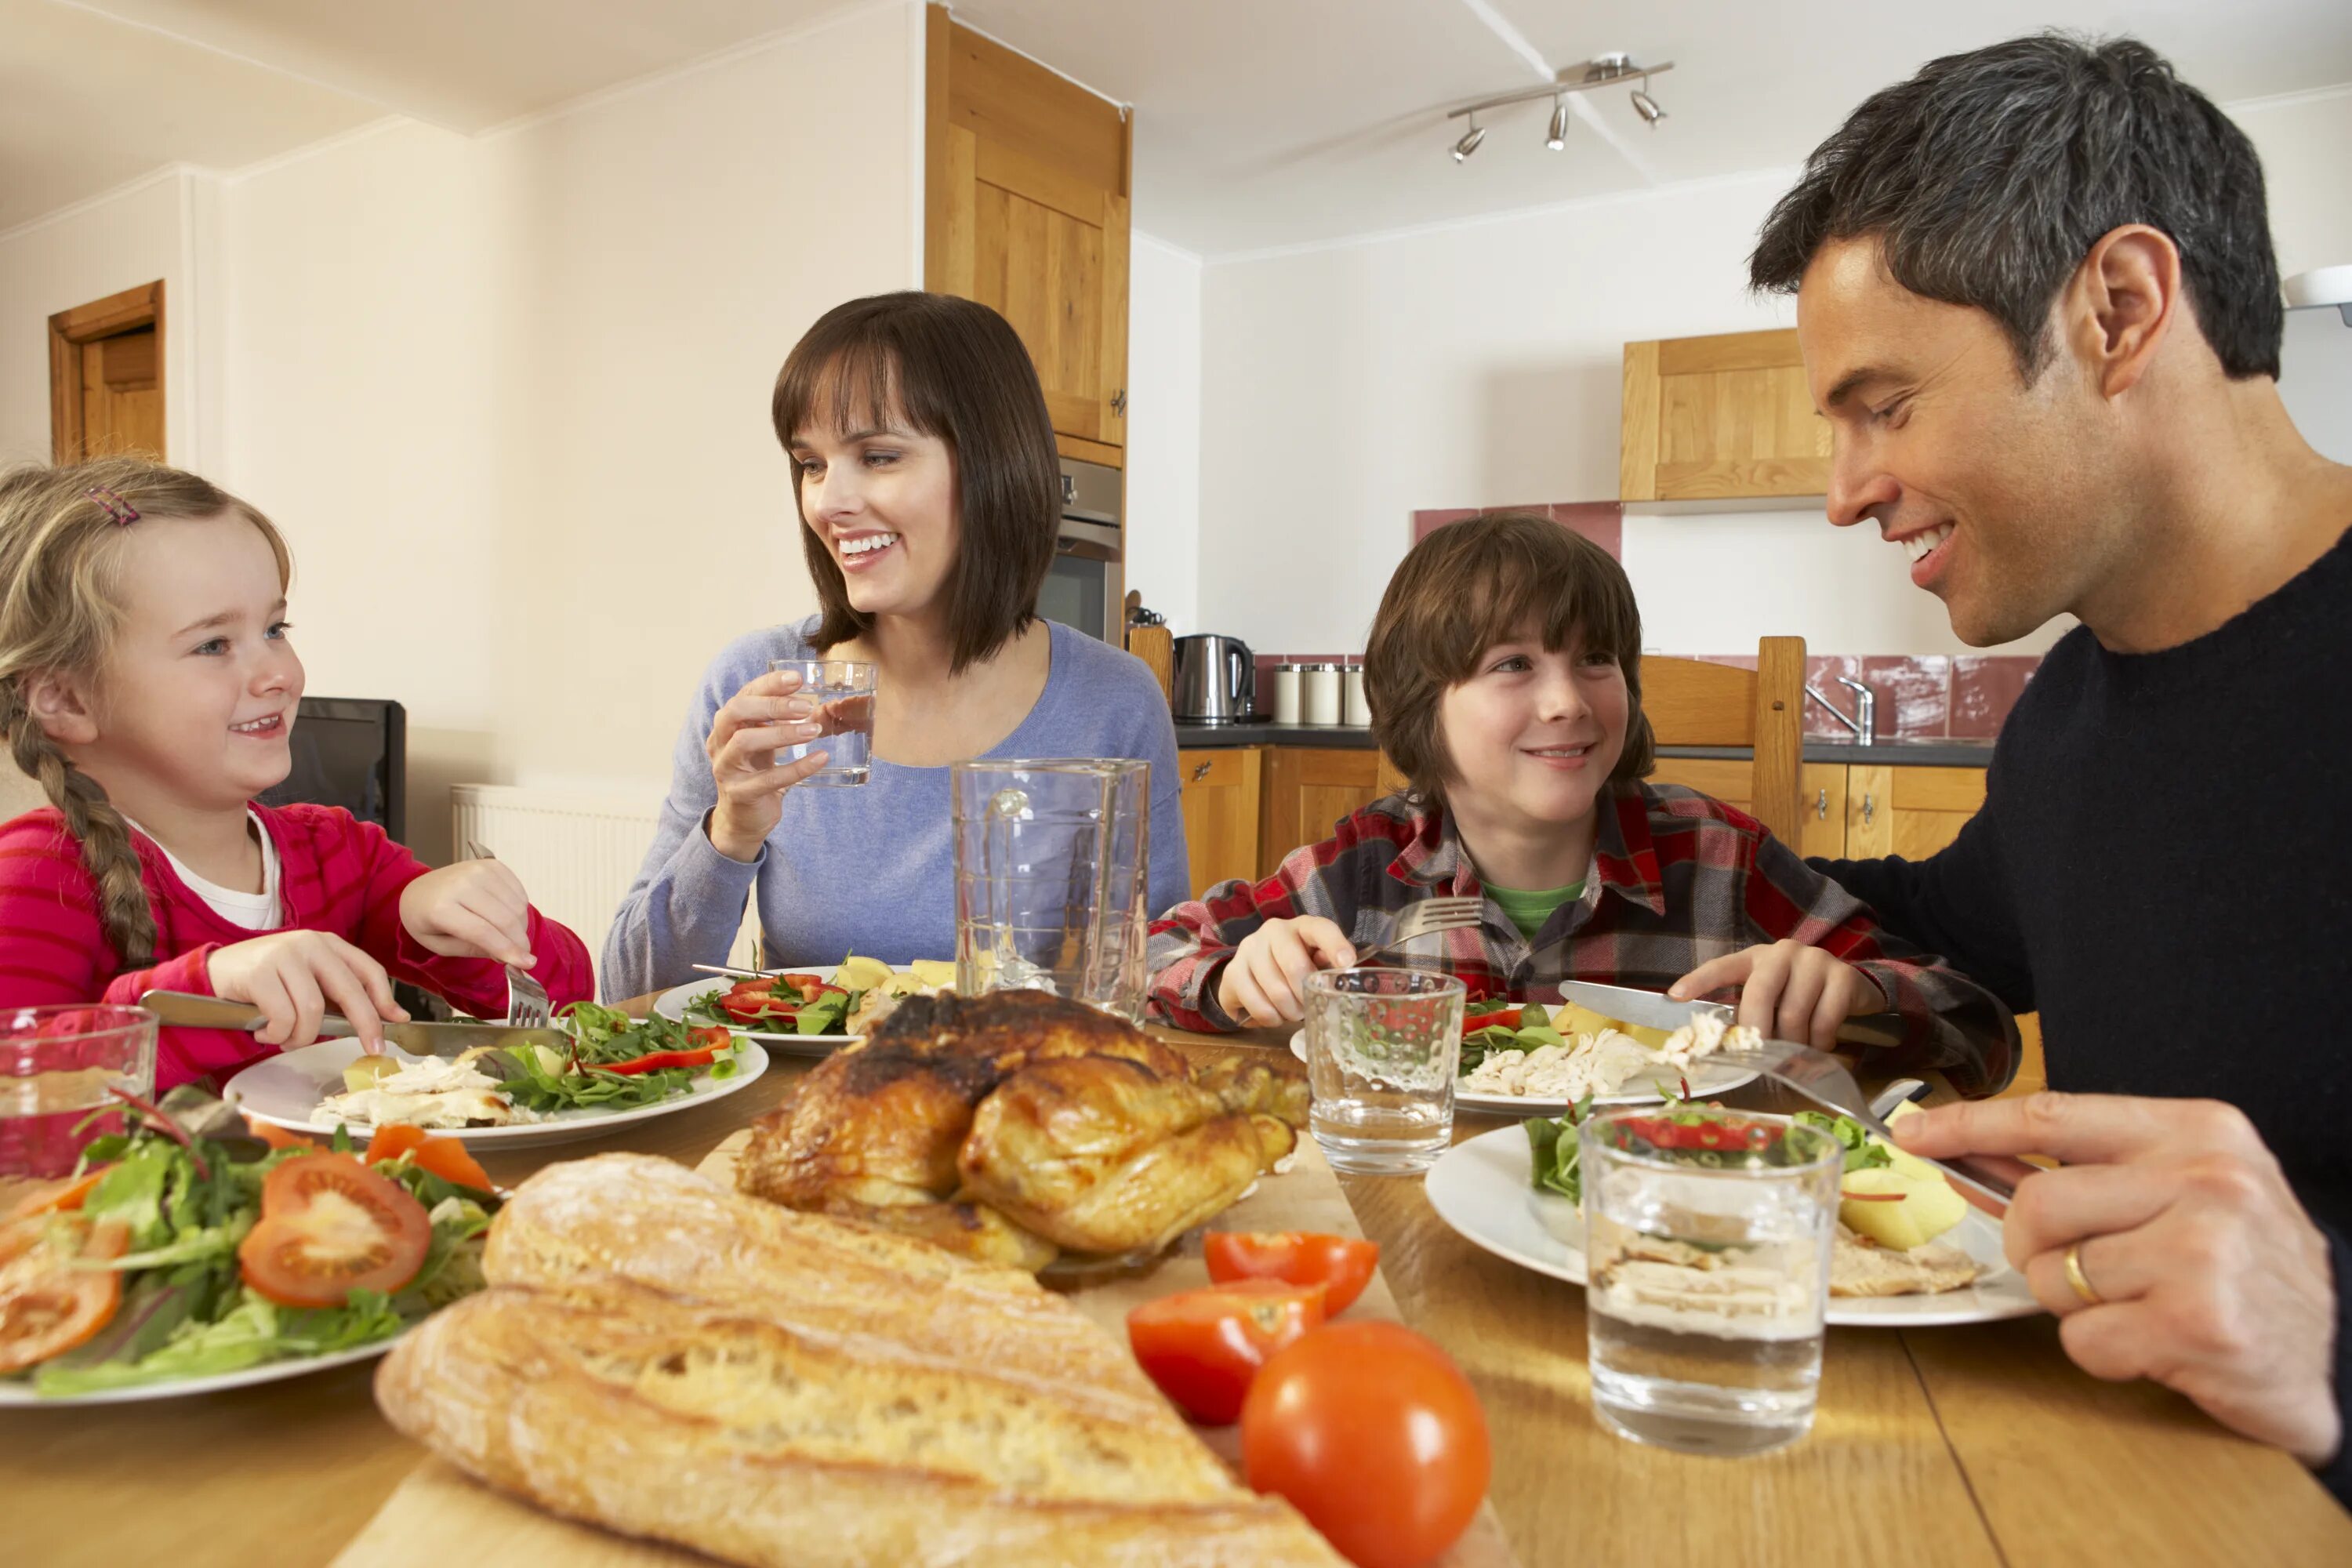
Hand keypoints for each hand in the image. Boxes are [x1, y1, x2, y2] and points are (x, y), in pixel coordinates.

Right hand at [207, 931, 406, 1051]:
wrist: (212, 975)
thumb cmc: (266, 982)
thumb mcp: (307, 980)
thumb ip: (342, 993)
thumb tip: (392, 1017)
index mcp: (326, 944)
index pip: (367, 970)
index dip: (385, 999)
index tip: (396, 1023)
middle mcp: (309, 944)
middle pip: (349, 991)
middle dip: (365, 1025)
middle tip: (371, 1049)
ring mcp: (283, 956)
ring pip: (313, 1011)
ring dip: (301, 1036)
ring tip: (285, 1039)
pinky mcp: (259, 973)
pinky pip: (283, 1017)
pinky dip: (278, 1035)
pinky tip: (264, 1032)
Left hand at [400, 859, 534, 966]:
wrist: (420, 890)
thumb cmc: (426, 920)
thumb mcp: (440, 945)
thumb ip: (473, 950)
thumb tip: (510, 955)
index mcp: (441, 907)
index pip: (482, 931)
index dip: (507, 949)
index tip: (527, 964)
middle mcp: (462, 884)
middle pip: (504, 919)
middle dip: (520, 942)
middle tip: (522, 955)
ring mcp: (479, 870)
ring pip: (517, 906)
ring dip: (521, 927)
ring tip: (508, 936)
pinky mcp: (492, 865)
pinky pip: (520, 892)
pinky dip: (520, 910)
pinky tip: (507, 916)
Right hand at [705, 670, 840, 861]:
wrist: (743, 817)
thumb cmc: (757, 770)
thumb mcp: (763, 740)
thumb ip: (777, 719)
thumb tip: (810, 696)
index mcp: (727, 724)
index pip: (744, 694)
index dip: (769, 684)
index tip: (797, 679)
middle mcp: (719, 742)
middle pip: (736, 712)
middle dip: (772, 704)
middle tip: (805, 706)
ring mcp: (725, 768)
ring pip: (745, 741)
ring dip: (783, 733)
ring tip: (814, 729)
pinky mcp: (740, 793)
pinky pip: (768, 779)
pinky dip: (797, 767)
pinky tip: (821, 758)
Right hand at [1215, 917, 1356, 1026]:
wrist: (1252, 969)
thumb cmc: (1294, 965)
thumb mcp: (1314, 962)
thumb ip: (1328, 967)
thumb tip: (1341, 980)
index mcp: (1301, 926)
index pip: (1320, 929)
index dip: (1335, 945)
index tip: (1347, 963)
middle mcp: (1273, 931)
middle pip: (1295, 966)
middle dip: (1306, 996)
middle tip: (1308, 1009)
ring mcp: (1248, 949)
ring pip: (1276, 991)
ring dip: (1289, 1012)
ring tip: (1291, 1013)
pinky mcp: (1232, 972)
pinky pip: (1257, 1006)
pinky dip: (1270, 1019)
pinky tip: (1273, 1015)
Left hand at [1668, 939, 1886, 1047]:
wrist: (1851, 985)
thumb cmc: (1798, 995)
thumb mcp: (1771, 999)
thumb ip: (1750, 1014)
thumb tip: (1730, 1050)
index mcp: (1755, 958)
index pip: (1722, 967)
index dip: (1698, 981)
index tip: (1674, 996)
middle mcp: (1782, 953)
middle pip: (1759, 994)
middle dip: (1757, 1030)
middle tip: (1759, 1056)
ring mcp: (1814, 960)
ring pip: (1793, 1014)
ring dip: (1794, 1043)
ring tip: (1798, 1051)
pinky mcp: (1842, 976)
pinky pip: (1825, 1020)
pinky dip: (1820, 1043)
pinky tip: (1821, 1045)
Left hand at [1896, 1092, 2341, 1466]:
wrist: (2350, 1350)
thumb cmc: (2252, 1270)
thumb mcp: (2191, 1190)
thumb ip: (2094, 1169)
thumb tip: (1975, 1150)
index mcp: (2197, 1132)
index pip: (2054, 1115)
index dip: (1970, 1124)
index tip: (1914, 1132)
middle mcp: (2204, 1180)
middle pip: (2037, 1205)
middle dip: (2034, 1252)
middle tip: (2076, 1273)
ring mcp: (2203, 1251)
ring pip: (2055, 1277)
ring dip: (2079, 1307)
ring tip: (2143, 1307)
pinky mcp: (2198, 1324)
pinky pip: (2085, 1339)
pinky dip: (2106, 1353)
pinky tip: (2160, 1346)